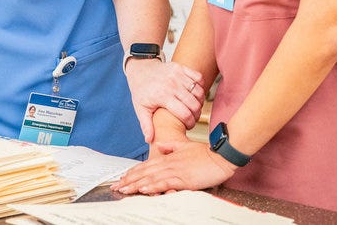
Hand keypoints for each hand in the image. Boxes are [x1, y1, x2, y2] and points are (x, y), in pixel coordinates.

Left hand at [111, 139, 235, 194]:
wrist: (221, 155)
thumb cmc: (205, 153)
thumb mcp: (185, 147)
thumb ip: (171, 146)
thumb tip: (159, 146)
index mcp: (168, 156)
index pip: (146, 165)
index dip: (133, 172)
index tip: (122, 178)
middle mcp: (168, 162)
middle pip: (144, 172)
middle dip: (129, 180)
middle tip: (116, 187)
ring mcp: (175, 170)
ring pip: (150, 178)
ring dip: (135, 184)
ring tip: (124, 189)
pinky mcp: (183, 178)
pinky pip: (164, 182)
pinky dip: (152, 186)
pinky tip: (143, 189)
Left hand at [125, 60, 204, 141]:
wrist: (140, 69)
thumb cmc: (141, 89)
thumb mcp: (140, 108)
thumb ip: (146, 125)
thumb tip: (150, 140)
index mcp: (162, 96)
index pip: (185, 114)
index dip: (190, 123)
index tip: (188, 126)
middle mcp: (172, 84)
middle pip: (194, 104)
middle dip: (196, 114)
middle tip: (192, 118)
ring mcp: (177, 74)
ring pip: (199, 91)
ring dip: (200, 102)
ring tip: (194, 107)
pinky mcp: (181, 68)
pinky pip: (199, 77)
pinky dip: (200, 86)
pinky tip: (194, 93)